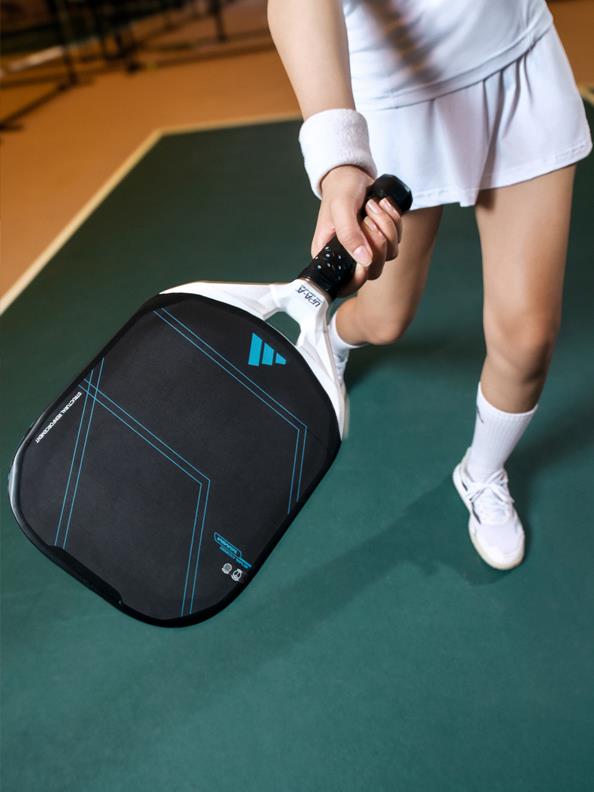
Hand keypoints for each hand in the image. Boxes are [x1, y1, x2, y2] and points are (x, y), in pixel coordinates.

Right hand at [311, 165, 401, 295]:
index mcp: (329, 254)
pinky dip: (394, 220)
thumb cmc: (340, 189)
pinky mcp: (381, 239)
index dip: (358, 277)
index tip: (364, 258)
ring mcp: (367, 248)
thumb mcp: (341, 209)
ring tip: (372, 205)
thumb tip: (364, 260)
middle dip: (378, 242)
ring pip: (389, 254)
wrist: (352, 173)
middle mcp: (348, 256)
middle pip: (373, 270)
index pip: (344, 284)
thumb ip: (349, 235)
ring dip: (387, 226)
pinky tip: (382, 205)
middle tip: (368, 218)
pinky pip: (397, 240)